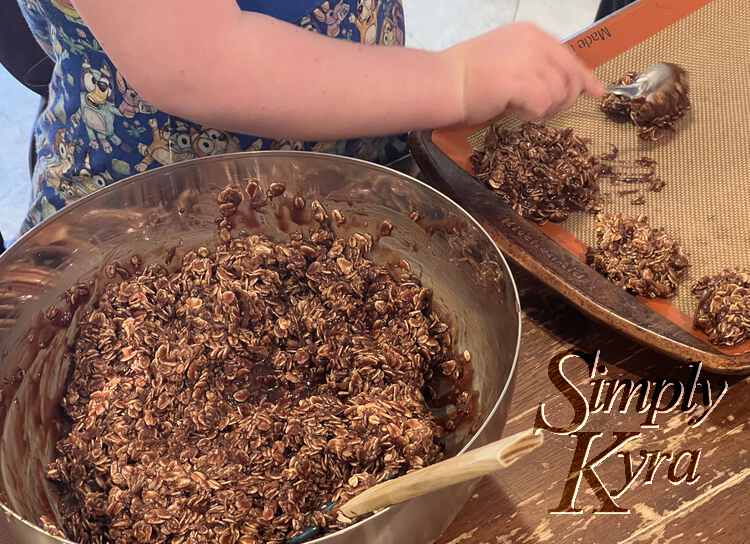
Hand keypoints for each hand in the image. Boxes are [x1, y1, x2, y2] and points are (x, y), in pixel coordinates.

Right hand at [442, 22, 605, 124]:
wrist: (442, 82)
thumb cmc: (465, 75)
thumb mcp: (505, 57)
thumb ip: (532, 64)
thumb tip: (557, 83)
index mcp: (531, 34)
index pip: (568, 56)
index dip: (584, 77)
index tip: (596, 90)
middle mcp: (534, 43)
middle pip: (570, 76)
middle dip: (564, 99)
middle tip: (545, 111)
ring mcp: (529, 61)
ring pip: (559, 93)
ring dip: (546, 109)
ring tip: (524, 110)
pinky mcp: (521, 83)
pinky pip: (544, 104)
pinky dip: (533, 114)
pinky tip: (517, 112)